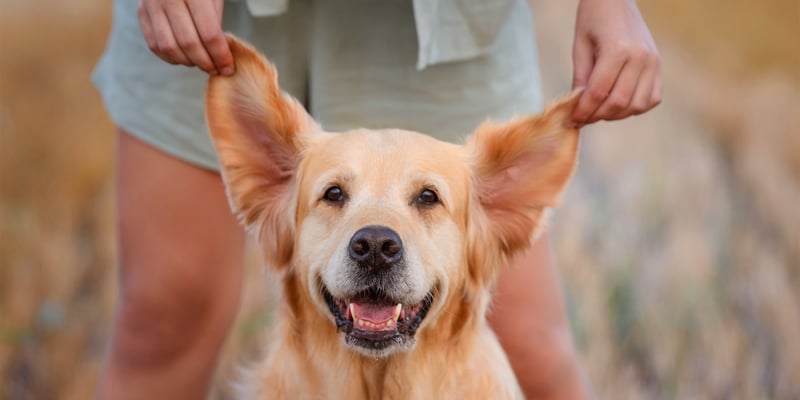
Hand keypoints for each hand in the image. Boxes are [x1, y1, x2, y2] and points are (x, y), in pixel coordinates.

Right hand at [137, 0, 232, 75]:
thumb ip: (215, 21)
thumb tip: (219, 54)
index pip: (209, 34)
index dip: (220, 55)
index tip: (228, 67)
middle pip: (188, 43)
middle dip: (205, 62)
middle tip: (216, 70)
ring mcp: (151, 4)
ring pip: (169, 48)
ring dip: (188, 62)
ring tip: (201, 63)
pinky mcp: (141, 11)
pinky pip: (154, 44)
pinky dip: (170, 57)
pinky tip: (184, 58)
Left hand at [570, 0, 661, 126]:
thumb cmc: (593, 19)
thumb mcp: (580, 46)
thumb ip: (581, 78)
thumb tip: (578, 109)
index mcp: (618, 50)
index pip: (598, 92)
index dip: (583, 111)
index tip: (572, 120)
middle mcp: (640, 57)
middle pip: (618, 103)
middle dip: (597, 116)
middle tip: (583, 118)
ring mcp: (654, 63)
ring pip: (636, 106)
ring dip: (616, 115)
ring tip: (599, 110)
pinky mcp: (660, 66)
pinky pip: (651, 99)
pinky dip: (635, 108)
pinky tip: (619, 104)